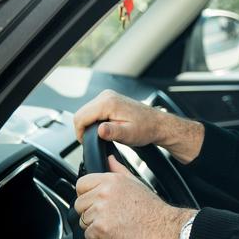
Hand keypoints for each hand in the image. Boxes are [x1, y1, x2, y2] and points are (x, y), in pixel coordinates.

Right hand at [73, 89, 203, 162]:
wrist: (157, 124)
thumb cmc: (146, 129)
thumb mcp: (129, 134)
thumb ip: (112, 132)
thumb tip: (99, 130)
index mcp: (108, 102)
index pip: (80, 117)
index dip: (80, 133)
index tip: (87, 142)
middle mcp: (106, 96)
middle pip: (81, 113)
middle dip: (84, 129)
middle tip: (96, 140)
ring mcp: (108, 96)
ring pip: (86, 112)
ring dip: (89, 125)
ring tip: (104, 134)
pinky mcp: (109, 100)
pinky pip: (93, 111)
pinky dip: (95, 121)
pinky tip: (105, 128)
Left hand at [74, 156, 196, 238]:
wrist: (161, 226)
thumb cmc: (150, 206)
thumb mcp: (135, 181)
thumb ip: (117, 169)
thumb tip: (109, 159)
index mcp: (110, 180)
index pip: (81, 184)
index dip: (86, 195)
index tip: (95, 202)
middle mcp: (104, 193)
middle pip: (79, 204)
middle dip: (90, 213)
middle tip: (107, 216)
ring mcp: (101, 211)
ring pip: (83, 221)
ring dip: (94, 226)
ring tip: (112, 224)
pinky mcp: (101, 228)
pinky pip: (88, 236)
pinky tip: (112, 234)